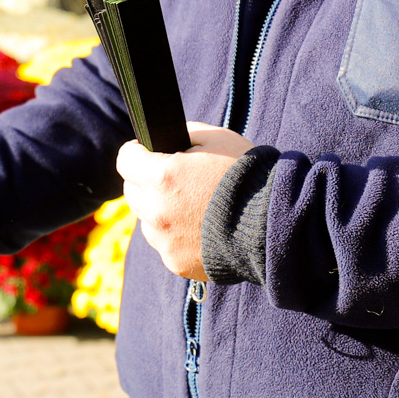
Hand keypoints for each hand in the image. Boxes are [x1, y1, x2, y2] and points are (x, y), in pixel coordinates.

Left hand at [117, 122, 253, 281]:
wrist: (273, 225)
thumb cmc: (247, 176)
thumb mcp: (217, 138)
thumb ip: (184, 135)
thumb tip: (163, 143)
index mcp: (162, 176)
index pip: (125, 159)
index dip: (137, 152)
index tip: (147, 153)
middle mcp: (156, 211)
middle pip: (132, 190)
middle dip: (147, 181)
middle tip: (176, 179)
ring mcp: (164, 241)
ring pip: (147, 219)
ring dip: (160, 211)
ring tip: (194, 207)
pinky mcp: (175, 262)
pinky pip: (165, 244)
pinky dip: (176, 236)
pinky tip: (201, 229)